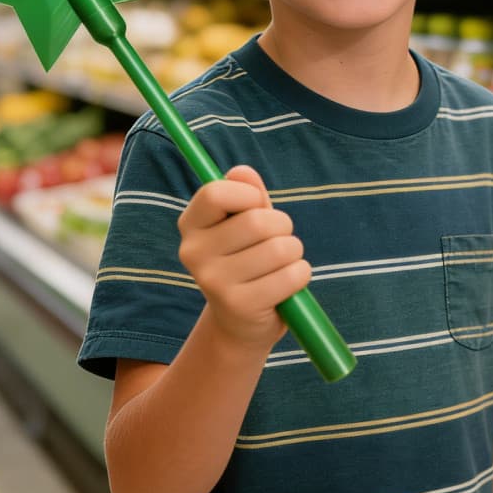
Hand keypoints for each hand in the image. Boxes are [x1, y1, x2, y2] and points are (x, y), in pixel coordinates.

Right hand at [178, 165, 311, 351]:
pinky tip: (288, 282)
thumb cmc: (248, 257)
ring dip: (295, 251)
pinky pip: (291, 275)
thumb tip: (243, 172)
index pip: (215, 193)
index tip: (256, 207)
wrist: (241, 320)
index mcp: (191, 224)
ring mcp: (214, 282)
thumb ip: (247, 193)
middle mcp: (194, 253)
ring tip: (283, 262)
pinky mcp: (240, 306)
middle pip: (256, 222)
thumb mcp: (245, 221)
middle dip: (282, 225)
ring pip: (279, 249)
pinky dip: (301, 273)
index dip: (248, 195)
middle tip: (279, 238)